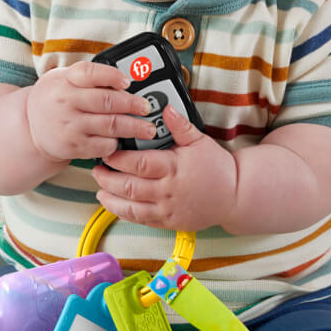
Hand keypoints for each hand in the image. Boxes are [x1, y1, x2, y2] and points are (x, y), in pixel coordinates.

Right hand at [25, 61, 156, 162]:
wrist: (30, 127)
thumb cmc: (54, 98)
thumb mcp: (63, 78)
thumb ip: (89, 76)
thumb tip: (125, 77)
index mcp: (65, 80)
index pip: (90, 73)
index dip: (112, 76)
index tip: (128, 81)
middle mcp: (65, 101)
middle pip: (106, 101)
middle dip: (133, 104)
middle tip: (147, 107)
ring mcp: (69, 125)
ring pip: (110, 125)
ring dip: (134, 127)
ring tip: (147, 128)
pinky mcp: (74, 146)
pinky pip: (103, 145)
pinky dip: (117, 143)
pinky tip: (123, 140)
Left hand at [93, 108, 237, 232]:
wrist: (233, 196)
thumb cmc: (216, 167)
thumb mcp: (200, 141)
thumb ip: (180, 126)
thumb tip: (166, 108)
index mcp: (173, 168)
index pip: (139, 163)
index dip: (118, 159)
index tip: (107, 151)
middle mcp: (168, 191)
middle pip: (129, 186)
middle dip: (108, 178)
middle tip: (97, 169)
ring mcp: (167, 209)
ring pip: (131, 207)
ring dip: (111, 199)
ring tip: (100, 189)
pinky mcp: (168, 222)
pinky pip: (141, 220)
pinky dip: (124, 213)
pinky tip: (114, 204)